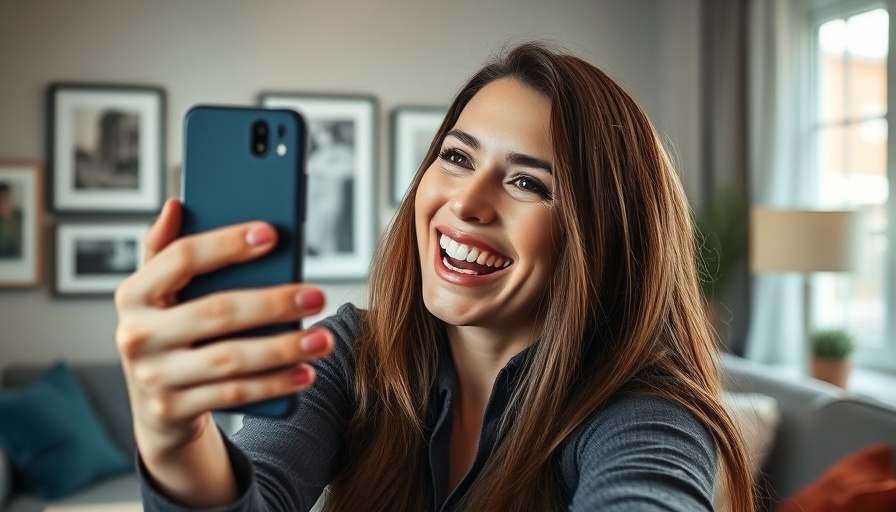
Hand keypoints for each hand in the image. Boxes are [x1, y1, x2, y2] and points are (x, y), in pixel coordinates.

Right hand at [114, 198, 332, 460]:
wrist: (157, 407)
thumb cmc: (170, 334)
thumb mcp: (160, 294)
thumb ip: (167, 250)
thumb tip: (175, 205)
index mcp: (134, 294)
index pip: (181, 258)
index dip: (226, 244)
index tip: (271, 234)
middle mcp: (136, 335)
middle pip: (216, 312)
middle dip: (273, 303)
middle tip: (316, 296)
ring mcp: (154, 377)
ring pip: (230, 359)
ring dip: (283, 349)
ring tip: (323, 339)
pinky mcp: (174, 410)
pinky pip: (234, 394)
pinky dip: (274, 383)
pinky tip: (305, 372)